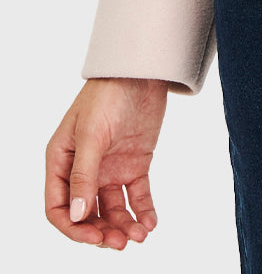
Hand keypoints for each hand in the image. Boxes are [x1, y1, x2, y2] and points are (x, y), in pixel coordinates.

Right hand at [45, 77, 168, 249]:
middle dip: (102, 232)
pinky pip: (137, 195)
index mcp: (62, 161)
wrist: (142, 71)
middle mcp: (84, 169)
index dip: (74, 228)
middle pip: (87, 214)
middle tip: (122, 243)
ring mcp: (110, 168)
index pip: (59, 207)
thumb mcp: (92, 134)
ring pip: (113, 209)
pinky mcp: (134, 164)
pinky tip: (151, 223)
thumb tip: (77, 216)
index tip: (96, 237)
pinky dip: (143, 211)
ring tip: (140, 235)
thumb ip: (84, 175)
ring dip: (123, 225)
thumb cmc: (108, 94)